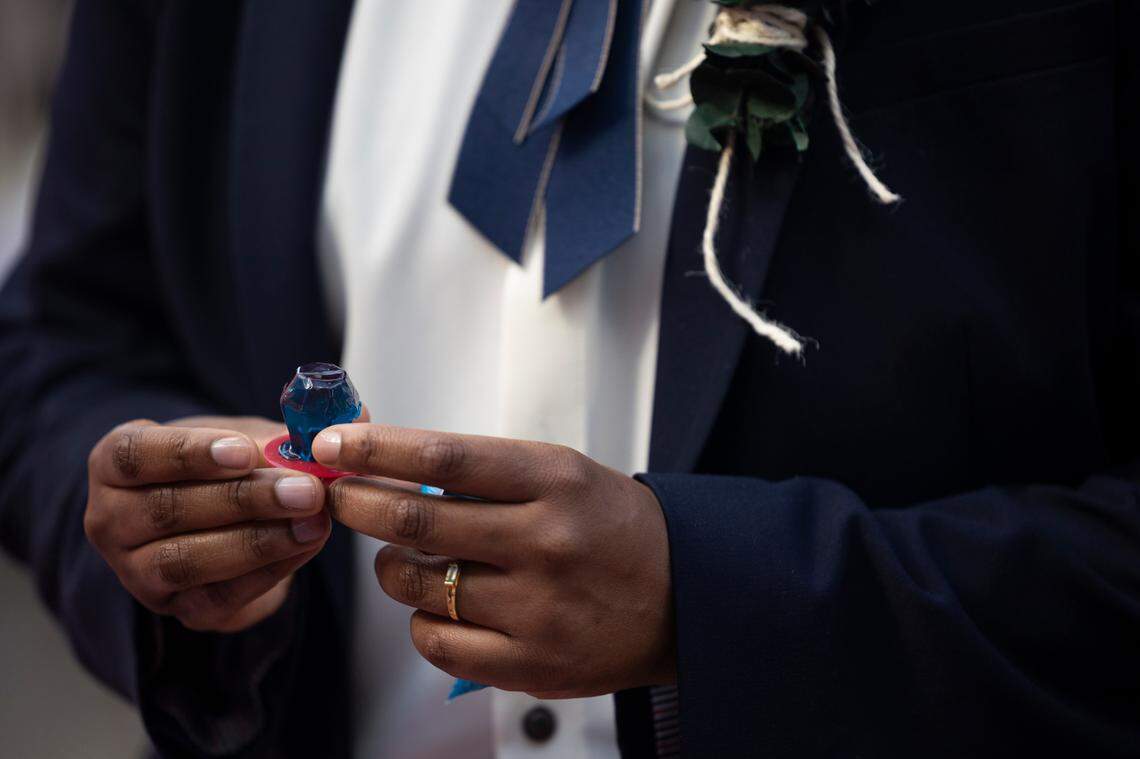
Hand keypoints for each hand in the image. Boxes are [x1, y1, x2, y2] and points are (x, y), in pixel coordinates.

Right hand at [84, 416, 330, 632]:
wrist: (215, 524)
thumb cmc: (223, 468)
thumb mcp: (245, 436)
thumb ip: (291, 429)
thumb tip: (359, 416)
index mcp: (115, 463)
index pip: (134, 455)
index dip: (189, 453)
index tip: (246, 451)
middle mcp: (110, 520)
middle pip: (168, 510)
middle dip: (245, 499)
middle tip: (306, 489)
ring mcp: (136, 572)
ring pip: (187, 560)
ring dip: (258, 541)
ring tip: (315, 521)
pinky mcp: (177, 609)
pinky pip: (218, 596)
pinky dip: (268, 571)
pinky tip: (307, 546)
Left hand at [314, 424, 675, 697]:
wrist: (685, 595)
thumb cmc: (613, 528)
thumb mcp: (565, 476)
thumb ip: (487, 475)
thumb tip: (391, 470)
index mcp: (555, 480)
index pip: (443, 458)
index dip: (377, 449)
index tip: (335, 445)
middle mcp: (545, 541)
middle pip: (416, 521)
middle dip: (358, 503)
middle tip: (336, 495)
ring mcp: (538, 607)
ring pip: (418, 586)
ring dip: (390, 568)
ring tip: (402, 558)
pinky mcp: (532, 664)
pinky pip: (438, 643)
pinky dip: (420, 621)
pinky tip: (437, 606)